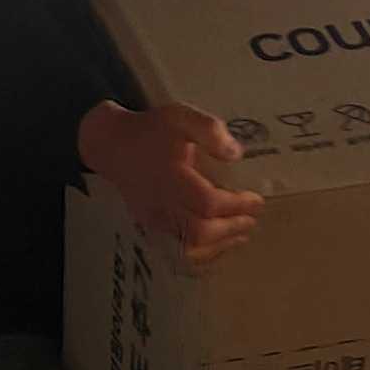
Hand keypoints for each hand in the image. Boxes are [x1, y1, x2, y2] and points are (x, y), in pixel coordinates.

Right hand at [79, 101, 262, 265]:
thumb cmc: (151, 130)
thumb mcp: (181, 117)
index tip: (256, 201)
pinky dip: (203, 252)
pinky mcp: (151, 226)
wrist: (112, 145)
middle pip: (200, 230)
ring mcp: (154, 218)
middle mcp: (162, 203)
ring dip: (220, 245)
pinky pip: (178, 249)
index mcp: (171, 177)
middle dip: (231, 229)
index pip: (208, 202)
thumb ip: (208, 130)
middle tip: (252, 220)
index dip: (236, 205)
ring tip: (241, 235)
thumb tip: (235, 153)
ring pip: (189, 246)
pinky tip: (219, 245)